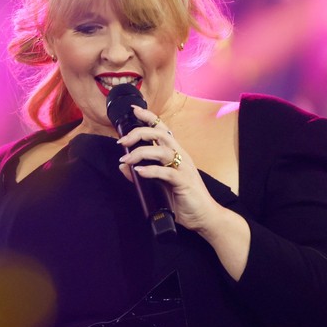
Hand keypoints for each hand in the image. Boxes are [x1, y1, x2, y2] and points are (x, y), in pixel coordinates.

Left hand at [117, 105, 219, 232]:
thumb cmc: (183, 199)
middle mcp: (181, 156)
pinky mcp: (184, 181)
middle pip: (160, 134)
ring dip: (141, 153)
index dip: (149, 117)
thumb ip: (142, 174)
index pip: (162, 129)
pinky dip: (151, 170)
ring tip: (127, 159)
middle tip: (122, 141)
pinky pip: (167, 172)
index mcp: (176, 153)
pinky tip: (139, 171)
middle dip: (139, 133)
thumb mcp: (159, 185)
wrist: (205, 216)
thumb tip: (123, 166)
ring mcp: (184, 168)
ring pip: (162, 150)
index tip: (134, 110)